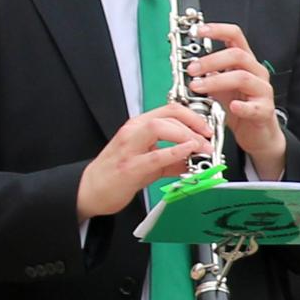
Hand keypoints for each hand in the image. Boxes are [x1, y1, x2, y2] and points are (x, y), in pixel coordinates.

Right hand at [76, 104, 210, 218]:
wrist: (90, 190)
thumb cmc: (117, 173)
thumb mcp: (148, 162)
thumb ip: (172, 159)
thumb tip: (195, 160)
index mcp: (138, 126)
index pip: (170, 110)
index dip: (193, 116)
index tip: (207, 128)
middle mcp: (133, 131)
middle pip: (169, 114)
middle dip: (194, 125)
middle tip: (209, 140)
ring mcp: (129, 148)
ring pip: (160, 127)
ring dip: (186, 136)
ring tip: (202, 148)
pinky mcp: (129, 167)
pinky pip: (155, 155)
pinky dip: (175, 152)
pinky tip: (188, 153)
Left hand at [179, 17, 285, 172]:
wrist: (259, 135)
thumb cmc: (240, 108)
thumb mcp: (221, 89)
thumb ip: (209, 77)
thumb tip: (189, 66)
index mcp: (245, 63)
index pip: (235, 36)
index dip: (217, 30)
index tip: (198, 31)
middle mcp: (256, 72)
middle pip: (237, 55)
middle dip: (211, 60)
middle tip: (192, 70)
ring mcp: (263, 91)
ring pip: (242, 77)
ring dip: (217, 81)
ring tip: (198, 88)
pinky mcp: (265, 110)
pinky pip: (255, 106)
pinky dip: (242, 106)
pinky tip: (232, 107)